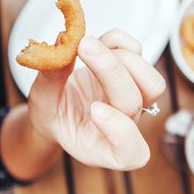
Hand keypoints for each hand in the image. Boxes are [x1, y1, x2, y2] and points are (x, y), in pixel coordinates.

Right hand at [27, 29, 165, 169]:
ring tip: (88, 46)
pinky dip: (118, 41)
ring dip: (122, 57)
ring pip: (151, 81)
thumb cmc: (53, 113)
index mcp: (103, 148)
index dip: (120, 131)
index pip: (130, 153)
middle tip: (83, 48)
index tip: (94, 109)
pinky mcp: (133, 71)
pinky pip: (138, 53)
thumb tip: (62, 41)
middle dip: (112, 72)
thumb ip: (50, 80)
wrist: (60, 107)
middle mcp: (125, 124)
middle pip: (136, 102)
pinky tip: (96, 42)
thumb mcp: (42, 104)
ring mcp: (134, 97)